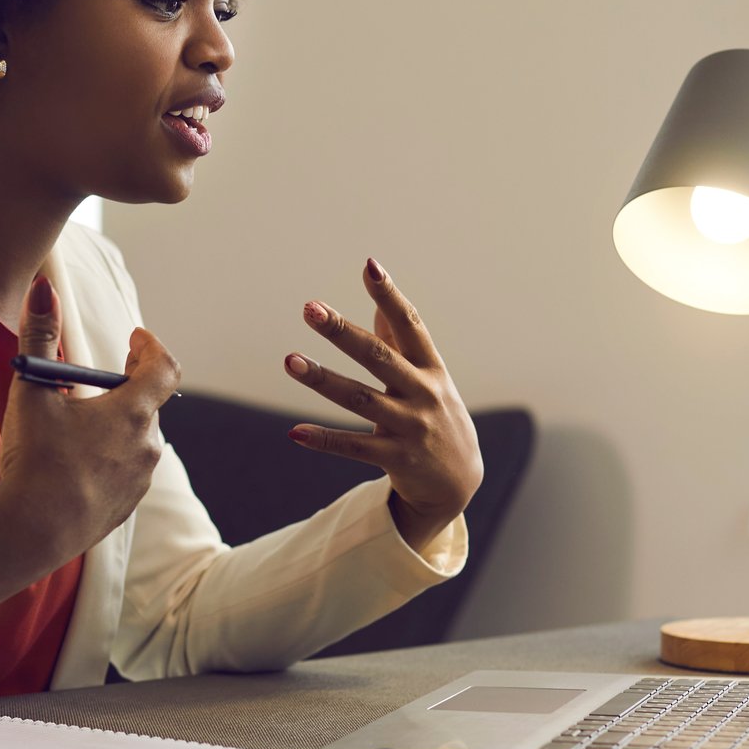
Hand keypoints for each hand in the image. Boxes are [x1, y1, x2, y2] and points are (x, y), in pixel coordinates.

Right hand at [0, 277, 179, 626]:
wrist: (32, 533)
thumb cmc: (35, 459)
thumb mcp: (32, 391)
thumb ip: (40, 336)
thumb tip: (42, 287)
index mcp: (133, 412)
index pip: (163, 367)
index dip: (151, 347)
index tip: (135, 336)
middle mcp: (147, 445)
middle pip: (146, 403)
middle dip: (124, 386)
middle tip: (96, 378)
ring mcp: (139, 479)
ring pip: (135, 438)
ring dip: (115, 424)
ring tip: (80, 422)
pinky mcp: (126, 506)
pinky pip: (124, 470)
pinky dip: (107, 456)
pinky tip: (76, 462)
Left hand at [283, 259, 482, 551]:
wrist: (458, 482)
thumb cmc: (437, 416)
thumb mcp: (429, 378)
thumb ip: (402, 342)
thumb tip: (379, 301)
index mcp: (431, 367)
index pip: (410, 324)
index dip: (390, 295)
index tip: (369, 266)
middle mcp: (423, 393)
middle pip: (379, 357)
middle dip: (343, 331)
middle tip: (311, 308)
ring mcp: (410, 427)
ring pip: (360, 399)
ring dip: (323, 379)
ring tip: (290, 361)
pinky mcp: (396, 458)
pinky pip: (354, 447)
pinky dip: (324, 440)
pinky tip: (295, 432)